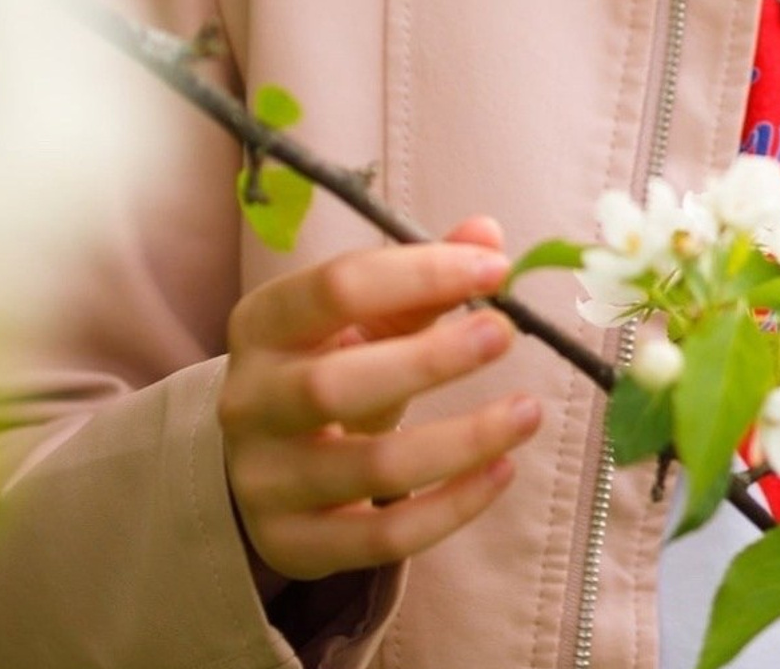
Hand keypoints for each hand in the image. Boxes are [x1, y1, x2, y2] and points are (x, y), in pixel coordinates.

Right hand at [219, 216, 542, 583]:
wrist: (268, 454)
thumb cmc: (333, 360)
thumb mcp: (366, 313)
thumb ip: (424, 276)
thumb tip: (486, 235)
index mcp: (264, 324)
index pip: (337, 288)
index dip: (421, 273)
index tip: (496, 268)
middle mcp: (250, 402)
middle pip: (334, 386)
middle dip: (430, 360)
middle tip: (504, 333)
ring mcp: (265, 481)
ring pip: (370, 468)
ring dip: (462, 440)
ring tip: (529, 411)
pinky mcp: (294, 544)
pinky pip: (381, 539)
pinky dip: (451, 507)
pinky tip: (502, 469)